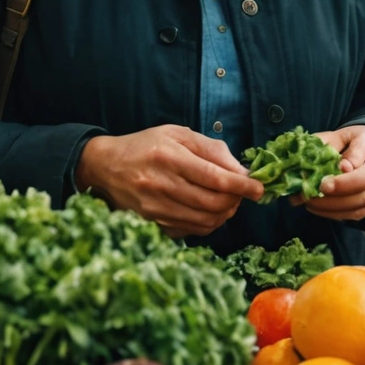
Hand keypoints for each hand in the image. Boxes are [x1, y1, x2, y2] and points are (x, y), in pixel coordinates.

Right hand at [75, 126, 263, 237]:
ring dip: (224, 214)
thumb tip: (242, 171)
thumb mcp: (178, 134)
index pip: (214, 177)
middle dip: (235, 200)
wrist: (106, 166)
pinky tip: (209, 210)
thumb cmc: (146, 145)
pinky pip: (191, 230)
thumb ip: (211, 150)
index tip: (259, 188)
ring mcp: (155, 208)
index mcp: (169, 156)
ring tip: (228, 201)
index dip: (242, 185)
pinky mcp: (152, 223)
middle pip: (212, 203)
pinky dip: (208, 223)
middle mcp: (160, 184)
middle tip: (242, 193)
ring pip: (204, 221)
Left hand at [303, 125, 364, 221]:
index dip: (347, 162)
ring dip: (332, 205)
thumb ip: (326, 145)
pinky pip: (357, 213)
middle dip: (338, 189)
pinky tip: (318, 208)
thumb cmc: (350, 143)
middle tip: (314, 191)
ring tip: (310, 201)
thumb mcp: (337, 136)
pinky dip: (335, 213)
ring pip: (360, 201)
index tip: (328, 175)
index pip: (361, 152)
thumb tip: (311, 162)